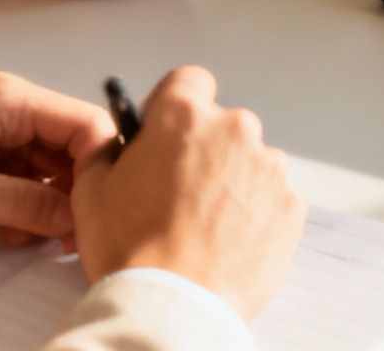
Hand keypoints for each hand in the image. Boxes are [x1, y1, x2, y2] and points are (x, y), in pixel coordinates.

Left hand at [0, 72, 112, 245]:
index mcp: (12, 101)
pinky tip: (5, 228)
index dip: (98, 166)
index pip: (85, 124)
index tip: (94, 210)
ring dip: (44, 203)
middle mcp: (11, 106)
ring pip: (48, 166)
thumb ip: (24, 204)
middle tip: (63, 238)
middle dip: (71, 193)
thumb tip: (75, 219)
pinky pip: (22, 175)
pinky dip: (22, 203)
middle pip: (70, 148)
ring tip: (21, 234)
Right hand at [72, 66, 304, 317]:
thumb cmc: (130, 248)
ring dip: (232, 184)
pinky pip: (272, 200)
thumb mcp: (92, 189)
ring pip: (250, 163)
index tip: (167, 133)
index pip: (189, 81)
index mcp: (184, 115)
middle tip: (180, 193)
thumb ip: (110, 151)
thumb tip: (121, 144)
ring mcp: (269, 167)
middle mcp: (235, 129)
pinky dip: (256, 215)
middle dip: (205, 150)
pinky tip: (228, 242)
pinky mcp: (291, 205)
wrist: (173, 304)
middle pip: (222, 125)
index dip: (175, 105)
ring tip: (204, 226)